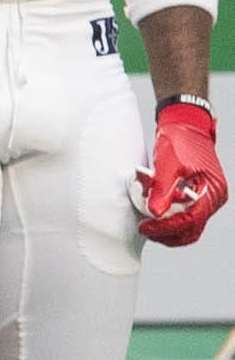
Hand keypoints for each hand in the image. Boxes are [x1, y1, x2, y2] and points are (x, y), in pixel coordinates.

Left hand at [133, 99, 226, 246]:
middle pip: (192, 229)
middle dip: (167, 233)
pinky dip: (171, 218)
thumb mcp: (168, 165)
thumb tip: (156, 213)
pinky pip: (186, 215)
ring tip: (148, 223)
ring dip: (169, 228)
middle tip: (145, 229)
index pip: (191, 220)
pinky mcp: (199, 196)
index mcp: (212, 191)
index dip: (167, 227)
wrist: (185, 126)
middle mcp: (214, 198)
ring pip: (190, 226)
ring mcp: (207, 198)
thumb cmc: (180, 141)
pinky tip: (154, 213)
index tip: (146, 227)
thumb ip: (163, 189)